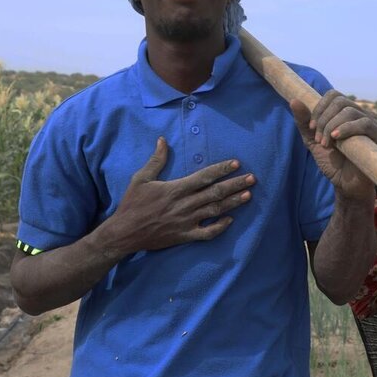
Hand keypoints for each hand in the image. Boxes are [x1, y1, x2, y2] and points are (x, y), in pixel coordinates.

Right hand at [103, 137, 255, 255]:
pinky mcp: (185, 236)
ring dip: (233, 203)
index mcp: (176, 189)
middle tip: (252, 178)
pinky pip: (207, 233)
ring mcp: (186, 221)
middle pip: (216, 193)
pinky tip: (230, 220)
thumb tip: (162, 140)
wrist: (124, 233)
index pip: (204, 176)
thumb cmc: (132, 204)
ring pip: (215, 210)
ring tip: (249, 195)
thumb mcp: (141, 178)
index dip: (222, 169)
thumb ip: (156, 160)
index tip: (236, 164)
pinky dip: (220, 227)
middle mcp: (185, 204)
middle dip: (235, 184)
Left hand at [290, 90, 376, 199]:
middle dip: (324, 119)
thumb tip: (294, 100)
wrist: (345, 184)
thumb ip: (304, 122)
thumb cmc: (332, 161)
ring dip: (332, 126)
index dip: (319, 108)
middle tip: (318, 139)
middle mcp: (360, 114)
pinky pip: (364, 123)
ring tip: (326, 144)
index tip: (311, 127)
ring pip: (350, 111)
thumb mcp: (312, 140)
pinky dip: (347, 129)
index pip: (334, 95)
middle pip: (340, 101)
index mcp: (345, 112)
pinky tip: (336, 139)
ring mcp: (371, 123)